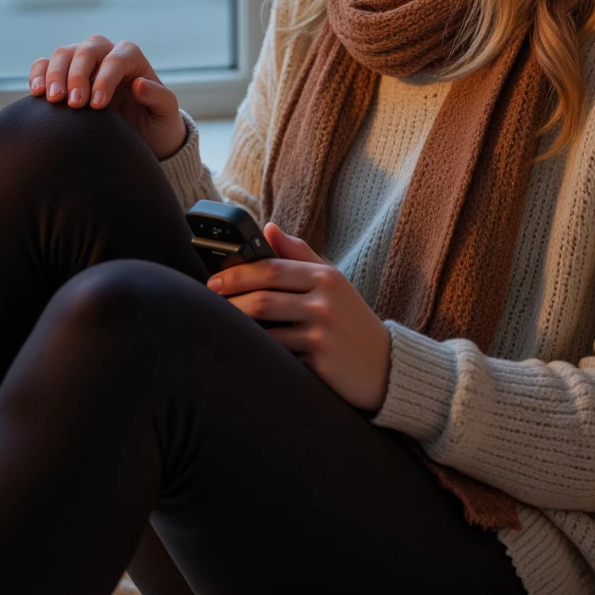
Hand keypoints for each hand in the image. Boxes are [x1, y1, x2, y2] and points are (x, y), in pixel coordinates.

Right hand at [28, 37, 186, 160]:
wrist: (138, 139)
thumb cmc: (155, 125)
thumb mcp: (166, 115)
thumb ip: (159, 98)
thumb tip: (139, 84)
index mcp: (132, 59)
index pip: (115, 59)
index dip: (104, 79)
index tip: (97, 105)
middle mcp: (106, 54)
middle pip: (87, 50)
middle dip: (78, 75)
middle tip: (73, 104)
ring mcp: (83, 63)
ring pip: (64, 54)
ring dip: (55, 74)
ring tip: (53, 100)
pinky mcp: (63, 76)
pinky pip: (45, 65)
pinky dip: (39, 74)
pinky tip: (36, 93)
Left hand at [206, 222, 391, 412]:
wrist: (384, 366)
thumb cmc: (351, 319)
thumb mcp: (333, 280)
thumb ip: (300, 253)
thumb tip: (269, 228)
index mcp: (326, 277)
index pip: (271, 267)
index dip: (237, 273)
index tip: (215, 279)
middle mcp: (325, 302)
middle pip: (263, 297)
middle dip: (230, 300)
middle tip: (210, 301)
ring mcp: (322, 333)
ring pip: (265, 328)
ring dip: (238, 327)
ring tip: (222, 324)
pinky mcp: (319, 362)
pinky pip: (277, 354)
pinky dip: (258, 350)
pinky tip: (245, 347)